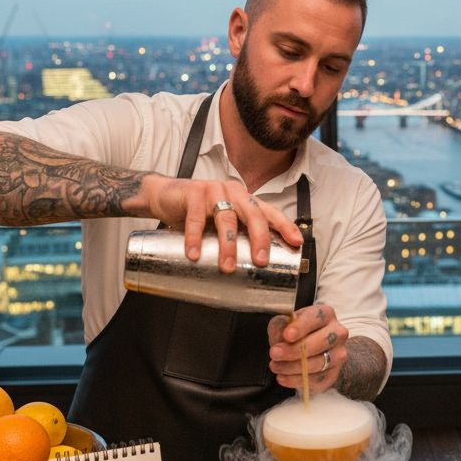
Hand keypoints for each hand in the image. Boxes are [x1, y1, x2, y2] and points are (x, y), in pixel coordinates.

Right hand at [146, 177, 302, 272]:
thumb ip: (235, 236)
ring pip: (226, 218)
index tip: (296, 242)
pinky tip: (194, 254)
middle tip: (260, 261)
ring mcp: (214, 190)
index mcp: (245, 200)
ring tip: (227, 267)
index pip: (269, 212)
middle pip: (253, 214)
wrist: (164, 195)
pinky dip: (195, 237)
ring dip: (228, 245)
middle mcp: (234, 192)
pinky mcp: (192, 193)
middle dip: (260, 239)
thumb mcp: (220, 222)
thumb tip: (250, 270)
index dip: (284, 226)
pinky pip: (196, 219)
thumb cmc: (198, 212)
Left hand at [267, 305, 349, 390]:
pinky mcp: (334, 373)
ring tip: (275, 366)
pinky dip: (297, 380)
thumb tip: (280, 338)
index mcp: (325, 314)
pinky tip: (283, 377)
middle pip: (320, 342)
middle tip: (274, 353)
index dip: (301, 327)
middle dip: (294, 350)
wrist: (314, 349)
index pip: (316, 318)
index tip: (287, 335)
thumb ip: (280, 326)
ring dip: (292, 367)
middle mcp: (337, 333)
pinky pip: (317, 379)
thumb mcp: (284, 323)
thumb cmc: (298, 332)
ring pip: (318, 363)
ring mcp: (338, 354)